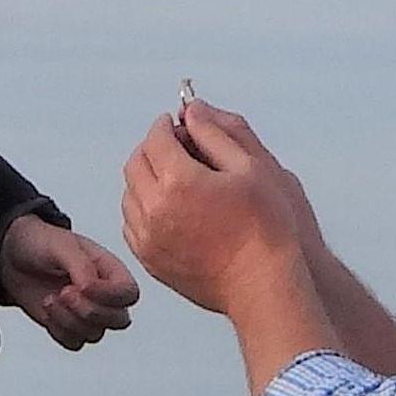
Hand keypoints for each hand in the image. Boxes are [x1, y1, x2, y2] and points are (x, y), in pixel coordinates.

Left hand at [0, 214, 140, 349]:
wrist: (12, 257)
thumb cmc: (42, 244)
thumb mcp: (63, 246)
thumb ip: (82, 266)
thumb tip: (91, 288)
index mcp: (110, 270)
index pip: (128, 293)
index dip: (109, 295)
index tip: (82, 286)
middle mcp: (104, 295)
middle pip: (119, 320)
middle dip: (89, 311)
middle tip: (64, 293)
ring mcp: (87, 313)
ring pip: (95, 334)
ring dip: (69, 320)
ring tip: (50, 298)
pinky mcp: (69, 327)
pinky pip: (74, 342)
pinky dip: (58, 329)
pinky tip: (47, 308)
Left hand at [121, 98, 310, 314]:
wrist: (262, 284)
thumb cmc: (265, 226)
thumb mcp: (250, 167)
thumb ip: (215, 134)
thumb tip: (192, 111)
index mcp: (178, 180)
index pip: (155, 138)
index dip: (166, 126)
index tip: (177, 125)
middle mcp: (155, 208)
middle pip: (136, 164)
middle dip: (152, 148)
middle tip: (174, 147)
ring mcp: (149, 237)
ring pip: (130, 194)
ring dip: (145, 178)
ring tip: (173, 178)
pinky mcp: (150, 260)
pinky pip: (133, 225)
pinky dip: (143, 209)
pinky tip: (167, 208)